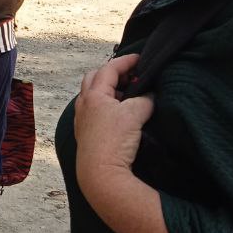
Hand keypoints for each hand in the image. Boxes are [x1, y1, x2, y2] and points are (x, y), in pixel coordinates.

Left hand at [74, 54, 153, 209]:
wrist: (100, 174)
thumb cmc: (115, 141)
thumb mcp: (135, 114)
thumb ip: (144, 100)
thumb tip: (149, 96)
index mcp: (93, 95)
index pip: (109, 69)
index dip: (126, 61)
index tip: (140, 58)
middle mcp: (83, 105)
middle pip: (94, 78)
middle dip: (112, 73)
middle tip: (131, 75)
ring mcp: (82, 119)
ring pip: (93, 95)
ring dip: (109, 90)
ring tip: (128, 94)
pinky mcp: (85, 133)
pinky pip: (94, 111)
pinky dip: (106, 105)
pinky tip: (119, 113)